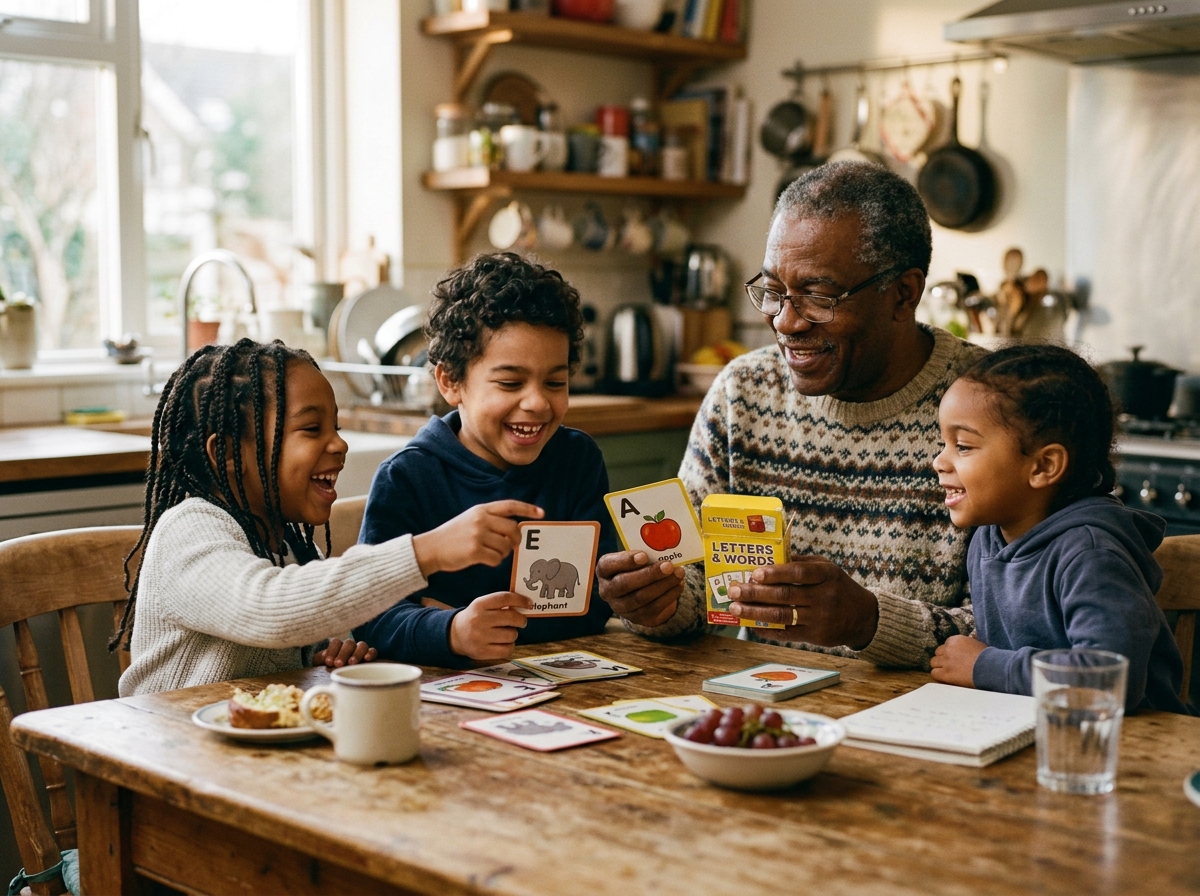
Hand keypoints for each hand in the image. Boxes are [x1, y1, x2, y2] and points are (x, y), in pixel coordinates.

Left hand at [313, 638, 376, 668]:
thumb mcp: (320, 666)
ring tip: (351, 663)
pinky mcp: (370, 657)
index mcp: (337, 647)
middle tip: (338, 664)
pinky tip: (367, 658)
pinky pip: (373, 651)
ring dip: (356, 653)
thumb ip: (320, 660)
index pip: (336, 642)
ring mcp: (360, 651)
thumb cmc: (329, 672)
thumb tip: (323, 657)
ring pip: (361, 646)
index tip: (328, 662)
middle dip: (343, 653)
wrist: (342, 682)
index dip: (332, 650)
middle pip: (349, 643)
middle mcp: (349, 647)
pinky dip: (371, 653)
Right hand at [413, 500, 543, 575]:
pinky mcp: (475, 551)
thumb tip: (514, 528)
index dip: (527, 509)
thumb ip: (490, 519)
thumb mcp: (471, 518)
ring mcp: (478, 535)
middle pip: (513, 529)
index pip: (510, 506)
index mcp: (482, 510)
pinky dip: (494, 562)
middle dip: (515, 540)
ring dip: (503, 553)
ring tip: (491, 552)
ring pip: (506, 546)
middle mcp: (481, 520)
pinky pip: (497, 559)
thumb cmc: (454, 535)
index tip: (541, 513)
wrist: (432, 547)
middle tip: (511, 545)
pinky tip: (485, 559)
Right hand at [448, 591, 532, 660]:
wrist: (455, 634)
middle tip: (521, 621)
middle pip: (512, 617)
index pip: (504, 598)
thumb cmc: (476, 617)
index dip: (520, 600)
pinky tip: (504, 643)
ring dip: (513, 633)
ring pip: (512, 635)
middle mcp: (479, 620)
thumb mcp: (483, 605)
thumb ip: (500, 603)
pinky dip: (510, 646)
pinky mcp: (482, 652)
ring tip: (506, 632)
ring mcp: (480, 637)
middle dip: (521, 619)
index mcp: (479, 604)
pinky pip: (507, 650)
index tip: (529, 604)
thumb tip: (525, 605)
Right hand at [596, 550, 685, 626]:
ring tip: (678, 574)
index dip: (625, 561)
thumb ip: (643, 554)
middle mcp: (607, 590)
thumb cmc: (637, 567)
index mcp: (604, 571)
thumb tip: (662, 552)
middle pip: (625, 584)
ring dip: (663, 585)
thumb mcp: (635, 557)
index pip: (608, 565)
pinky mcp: (636, 618)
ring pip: (641, 598)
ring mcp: (620, 607)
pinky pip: (653, 608)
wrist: (640, 590)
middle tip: (668, 566)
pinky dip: (669, 596)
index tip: (644, 555)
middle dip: (649, 574)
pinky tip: (678, 585)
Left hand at [726, 556, 878, 649]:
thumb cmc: (838, 587)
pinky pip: (786, 634)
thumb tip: (769, 558)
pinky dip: (767, 630)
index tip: (755, 573)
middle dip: (755, 593)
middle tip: (734, 591)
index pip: (799, 573)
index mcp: (827, 575)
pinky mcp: (815, 636)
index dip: (776, 573)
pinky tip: (751, 625)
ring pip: (782, 616)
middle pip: (785, 595)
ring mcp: (819, 618)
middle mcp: (824, 597)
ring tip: (736, 609)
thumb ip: (801, 563)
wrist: (862, 617)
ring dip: (755, 613)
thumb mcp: (827, 569)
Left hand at [930, 635, 986, 686]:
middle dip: (943, 659)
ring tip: (948, 672)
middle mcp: (948, 649)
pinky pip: (934, 673)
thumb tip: (971, 638)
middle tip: (951, 666)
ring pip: (933, 663)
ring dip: (940, 667)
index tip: (955, 658)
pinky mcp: (945, 673)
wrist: (990, 668)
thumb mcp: (977, 644)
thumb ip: (969, 642)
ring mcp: (945, 661)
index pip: (945, 645)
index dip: (949, 653)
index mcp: (955, 640)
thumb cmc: (988, 657)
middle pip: (937, 653)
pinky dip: (939, 676)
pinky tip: (946, 678)